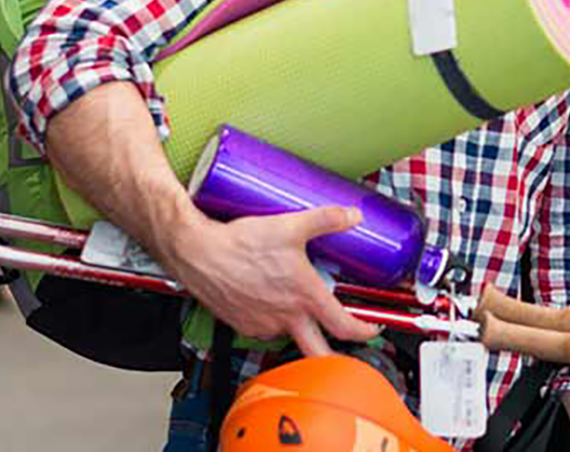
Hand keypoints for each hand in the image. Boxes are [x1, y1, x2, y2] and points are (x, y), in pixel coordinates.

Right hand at [159, 206, 381, 356]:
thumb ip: (326, 219)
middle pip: (319, 354)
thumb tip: (351, 215)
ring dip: (300, 326)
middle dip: (336, 355)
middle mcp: (285, 318)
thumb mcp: (290, 226)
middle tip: (345, 345)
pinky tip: (272, 300)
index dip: (364, 332)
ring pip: (290, 336)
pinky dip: (274, 320)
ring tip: (299, 304)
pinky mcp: (243, 326)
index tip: (371, 328)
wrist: (198, 253)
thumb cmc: (238, 244)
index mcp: (304, 297)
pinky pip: (266, 330)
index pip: (344, 327)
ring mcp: (263, 326)